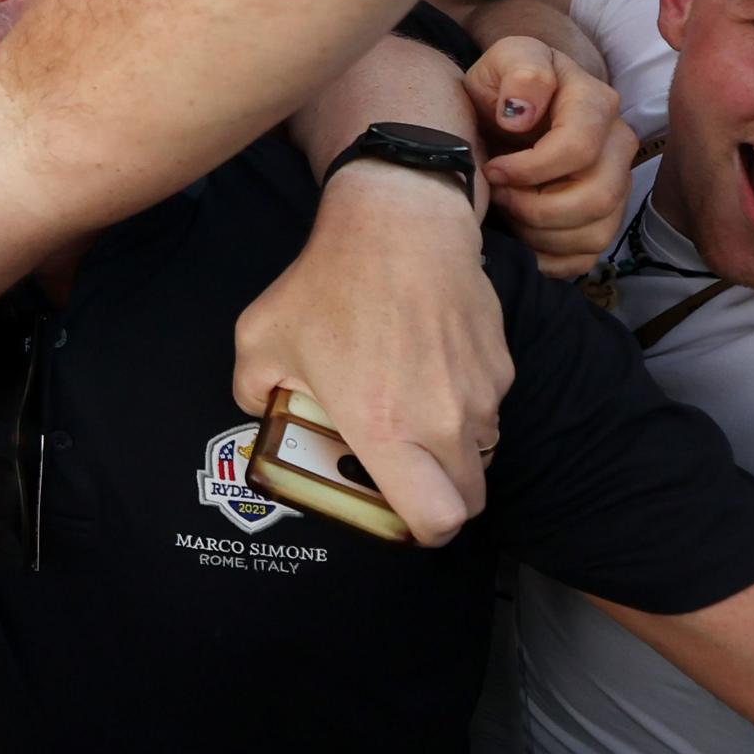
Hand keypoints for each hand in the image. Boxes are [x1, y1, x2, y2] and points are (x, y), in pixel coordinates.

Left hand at [234, 163, 509, 544]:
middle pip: (470, 499)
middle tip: (408, 474)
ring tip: (413, 410)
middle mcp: (444, 421)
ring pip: (481, 449)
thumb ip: (250, 391)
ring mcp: (482, 392)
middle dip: (443, 499)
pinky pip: (490, 404)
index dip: (424, 530)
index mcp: (387, 430)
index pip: (437, 520)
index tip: (403, 517)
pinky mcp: (502, 361)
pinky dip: (467, 402)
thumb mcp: (261, 339)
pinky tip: (429, 366)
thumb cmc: (327, 282)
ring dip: (454, 448)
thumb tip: (257, 409)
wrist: (399, 222)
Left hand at [464, 36, 633, 273]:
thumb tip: (521, 113)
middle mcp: (618, 144)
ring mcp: (617, 182)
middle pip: (596, 197)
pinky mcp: (605, 216)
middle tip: (499, 196)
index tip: (492, 170)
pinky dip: (550, 258)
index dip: (530, 169)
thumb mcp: (504, 60)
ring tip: (508, 213)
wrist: (509, 108)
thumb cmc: (505, 85)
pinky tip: (522, 239)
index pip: (578, 148)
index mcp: (595, 102)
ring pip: (596, 231)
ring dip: (541, 235)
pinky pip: (589, 255)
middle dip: (536, 207)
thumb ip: (519, 70)